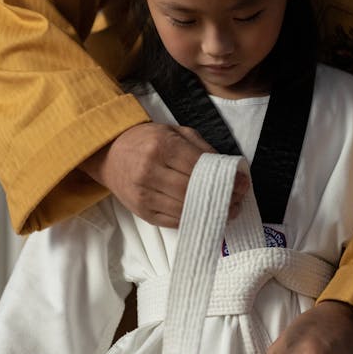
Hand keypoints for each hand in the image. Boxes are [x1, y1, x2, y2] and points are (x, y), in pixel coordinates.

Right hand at [83, 123, 246, 226]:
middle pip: (194, 191)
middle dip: (222, 198)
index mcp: (162, 146)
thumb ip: (201, 148)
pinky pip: (173, 221)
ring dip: (211, 213)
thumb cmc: (146, 141)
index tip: (243, 184)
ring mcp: (144, 194)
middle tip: (238, 201)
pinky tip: (206, 215)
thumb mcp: (174, 132)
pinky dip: (193, 219)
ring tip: (227, 210)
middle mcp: (150, 171)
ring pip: (185, 209)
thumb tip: (228, 170)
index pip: (200, 167)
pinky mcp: (142, 212)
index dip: (226, 178)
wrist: (109, 154)